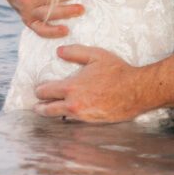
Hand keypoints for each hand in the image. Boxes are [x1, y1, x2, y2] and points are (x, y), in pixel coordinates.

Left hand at [34, 45, 148, 122]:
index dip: (39, 90)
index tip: (39, 89)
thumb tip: (59, 51)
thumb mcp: (96, 55)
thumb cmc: (117, 71)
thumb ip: (75, 52)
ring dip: (54, 113)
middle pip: (47, 110)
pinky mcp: (91, 122)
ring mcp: (82, 116)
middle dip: (40, 107)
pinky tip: (70, 113)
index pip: (45, 92)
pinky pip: (74, 121)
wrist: (136, 91)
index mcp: (71, 88)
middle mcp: (73, 104)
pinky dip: (69, 117)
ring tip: (50, 110)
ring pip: (59, 118)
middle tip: (37, 105)